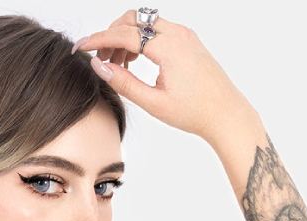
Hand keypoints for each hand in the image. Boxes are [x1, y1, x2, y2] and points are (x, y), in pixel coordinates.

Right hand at [72, 12, 247, 141]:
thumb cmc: (194, 112)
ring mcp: (184, 34)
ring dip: (125, 37)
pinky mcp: (188, 39)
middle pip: (133, 20)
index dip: (98, 40)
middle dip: (111, 35)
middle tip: (101, 61)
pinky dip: (141, 39)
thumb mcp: (153, 103)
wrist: (226, 114)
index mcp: (168, 47)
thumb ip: (124, 83)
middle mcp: (177, 33)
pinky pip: (157, 29)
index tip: (80, 48)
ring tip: (117, 65)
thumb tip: (99, 67)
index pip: (124, 34)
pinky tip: (135, 61)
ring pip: (145, 22)